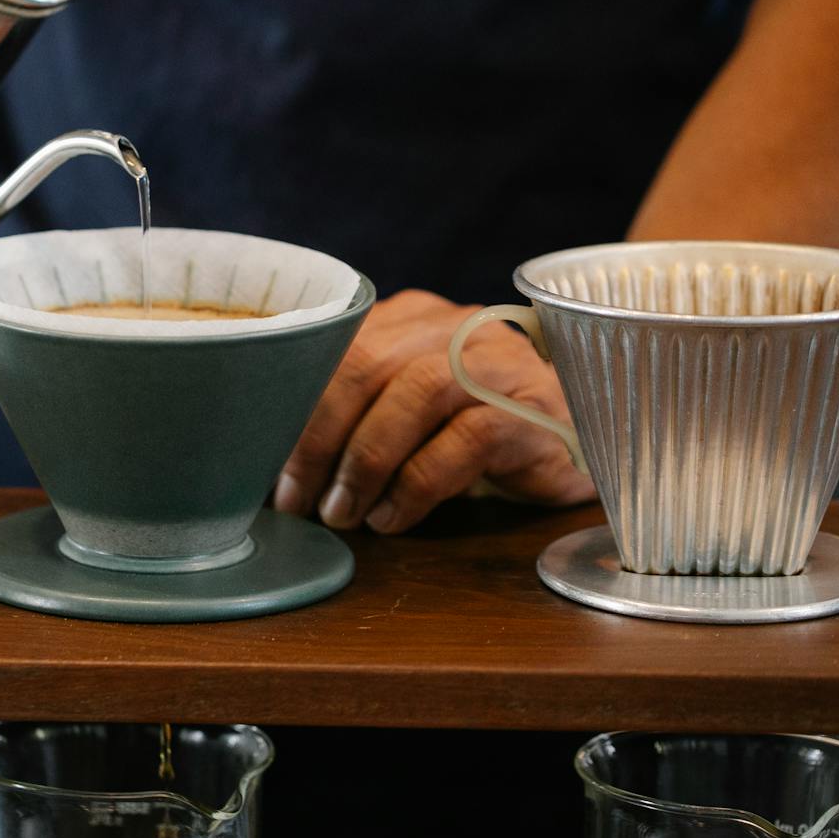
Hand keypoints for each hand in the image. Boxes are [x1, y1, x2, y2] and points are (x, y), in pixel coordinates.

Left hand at [273, 289, 594, 533]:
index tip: (262, 461)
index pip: (333, 346)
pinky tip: (392, 518)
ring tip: (343, 514)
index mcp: (406, 319)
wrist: (576, 440)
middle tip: (298, 500)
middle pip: (366, 364)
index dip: (292, 406)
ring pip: (416, 393)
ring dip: (366, 462)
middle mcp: (450, 327)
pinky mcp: (531, 409)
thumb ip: (350, 417)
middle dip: (319, 438)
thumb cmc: (465, 431)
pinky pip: (466, 441)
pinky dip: (417, 485)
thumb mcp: (399, 414)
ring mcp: (495, 363)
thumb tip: (271, 465)